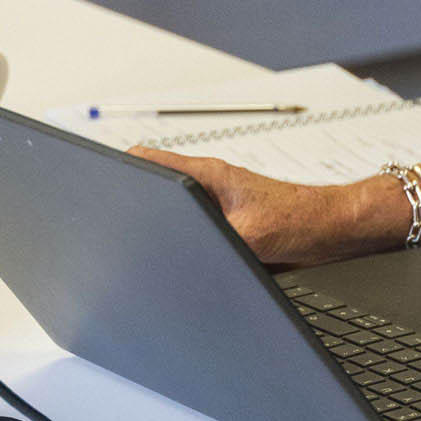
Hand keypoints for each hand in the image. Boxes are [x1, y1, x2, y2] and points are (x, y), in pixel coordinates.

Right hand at [128, 148, 396, 267]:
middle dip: (127, 200)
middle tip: (103, 221)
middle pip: (153, 184)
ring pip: (170, 209)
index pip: (148, 161)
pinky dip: (175, 239)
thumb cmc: (298, 222)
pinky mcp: (225, 222)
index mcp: (206, 175)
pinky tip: (168, 260)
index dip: (115, 170)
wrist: (330, 230)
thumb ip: (209, 241)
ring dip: (153, 223)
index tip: (90, 180)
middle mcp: (207, 185)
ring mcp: (215, 203)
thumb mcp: (247, 236)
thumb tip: (174, 255)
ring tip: (130, 242)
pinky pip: (188, 228)